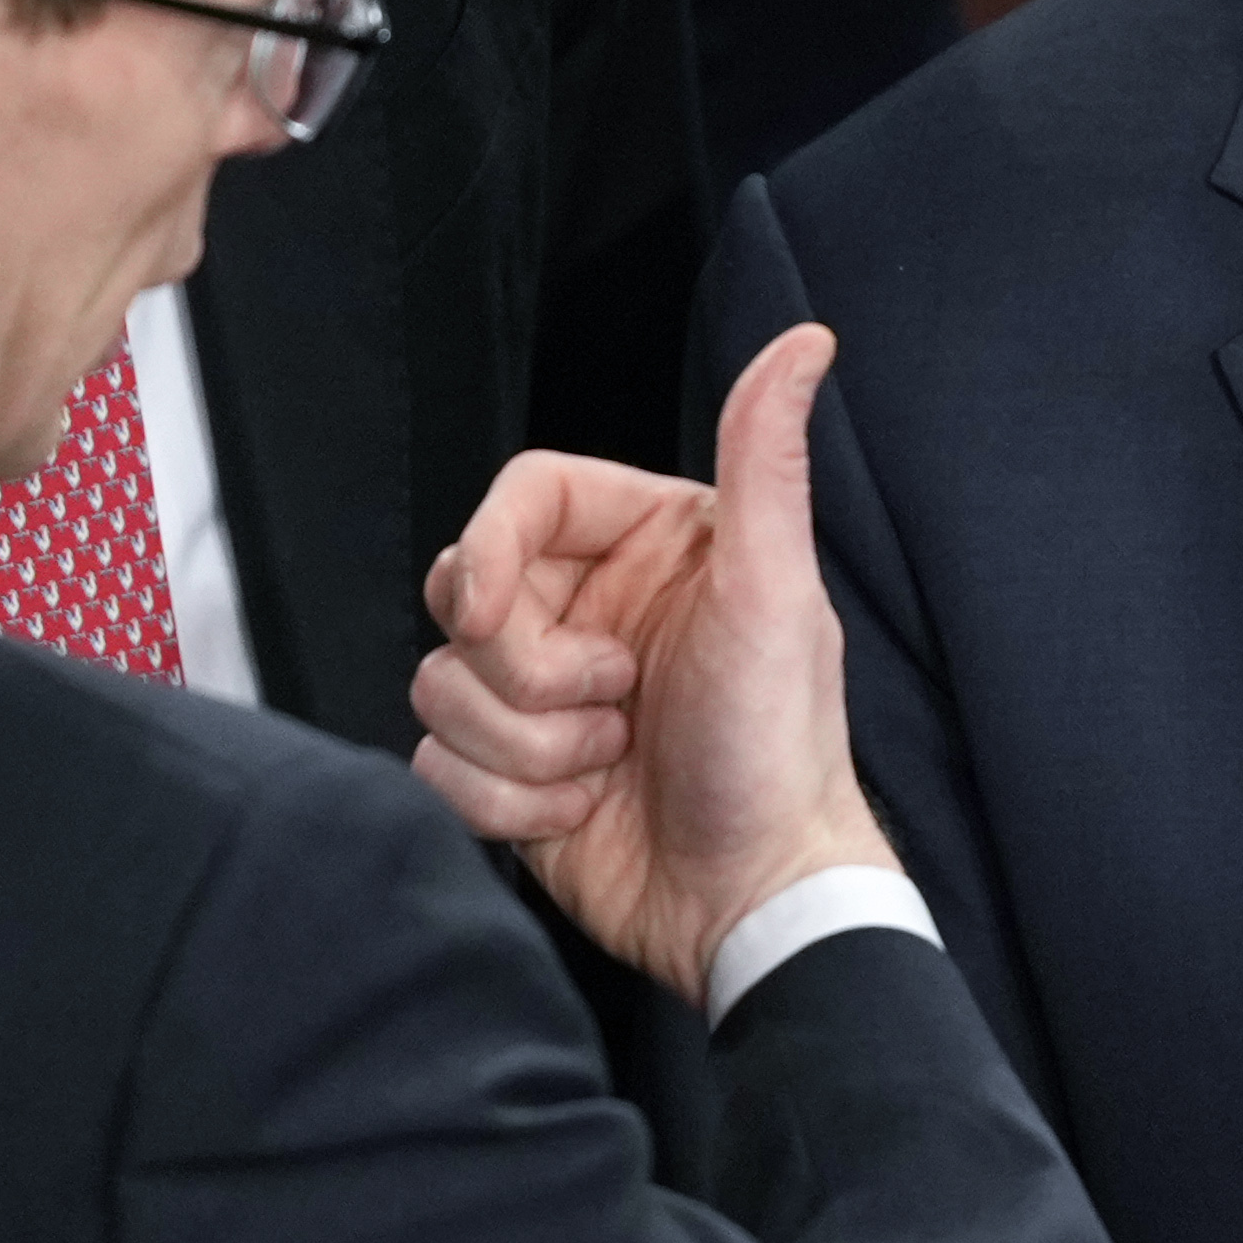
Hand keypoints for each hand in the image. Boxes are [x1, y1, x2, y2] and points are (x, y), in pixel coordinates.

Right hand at [412, 323, 892, 1005]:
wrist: (754, 902)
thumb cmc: (777, 750)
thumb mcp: (775, 596)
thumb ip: (766, 464)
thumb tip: (807, 340)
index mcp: (649, 547)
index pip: (520, 495)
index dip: (490, 548)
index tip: (497, 611)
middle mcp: (588, 610)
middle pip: (462, 590)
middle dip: (520, 667)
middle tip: (613, 704)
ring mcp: (543, 696)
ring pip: (440, 682)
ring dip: (524, 744)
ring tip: (612, 765)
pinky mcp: (509, 772)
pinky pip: (435, 763)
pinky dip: (506, 800)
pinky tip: (583, 815)